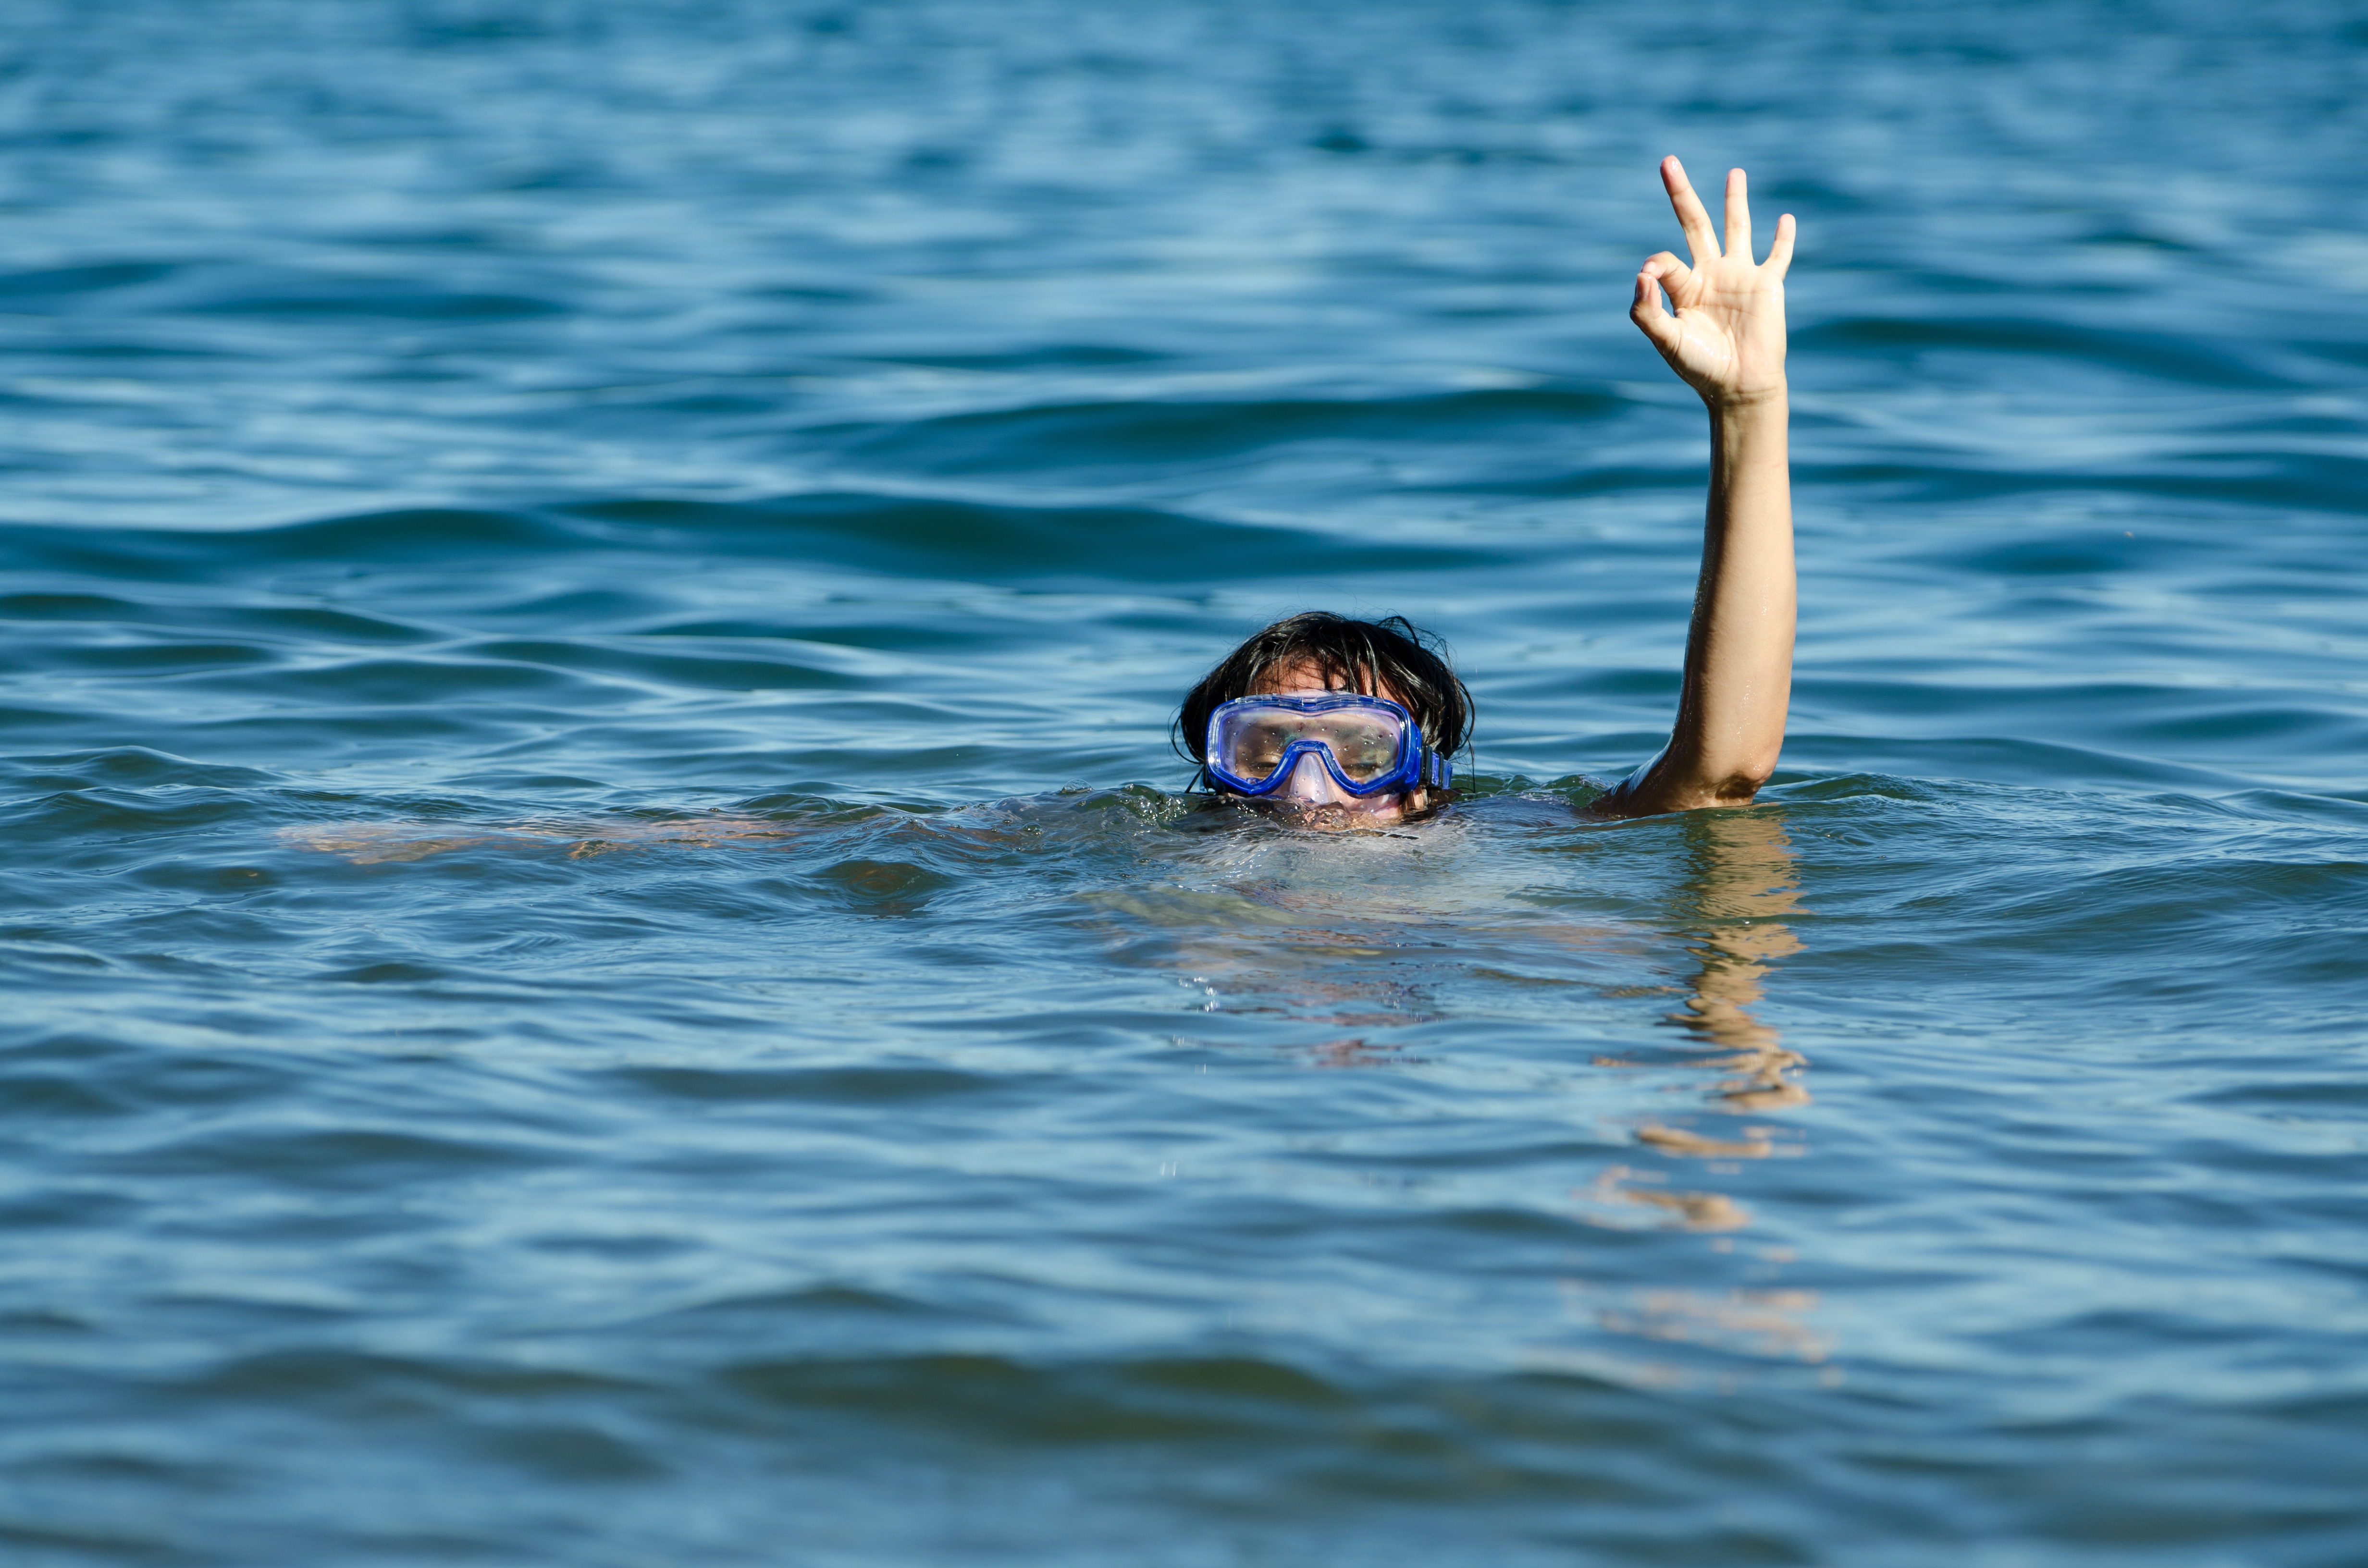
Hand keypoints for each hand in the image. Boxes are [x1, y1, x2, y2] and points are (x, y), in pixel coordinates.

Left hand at [1631, 156, 1794, 406]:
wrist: (1739, 386)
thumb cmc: (1701, 367)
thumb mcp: (1667, 341)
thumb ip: (1647, 310)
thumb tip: (1641, 272)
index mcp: (1682, 287)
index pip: (1664, 260)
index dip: (1654, 264)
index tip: (1649, 276)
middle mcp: (1710, 274)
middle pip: (1694, 224)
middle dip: (1681, 194)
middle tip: (1667, 161)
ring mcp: (1740, 277)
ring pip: (1736, 229)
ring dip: (1734, 201)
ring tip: (1735, 173)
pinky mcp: (1768, 285)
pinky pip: (1778, 256)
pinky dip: (1783, 239)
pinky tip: (1785, 219)